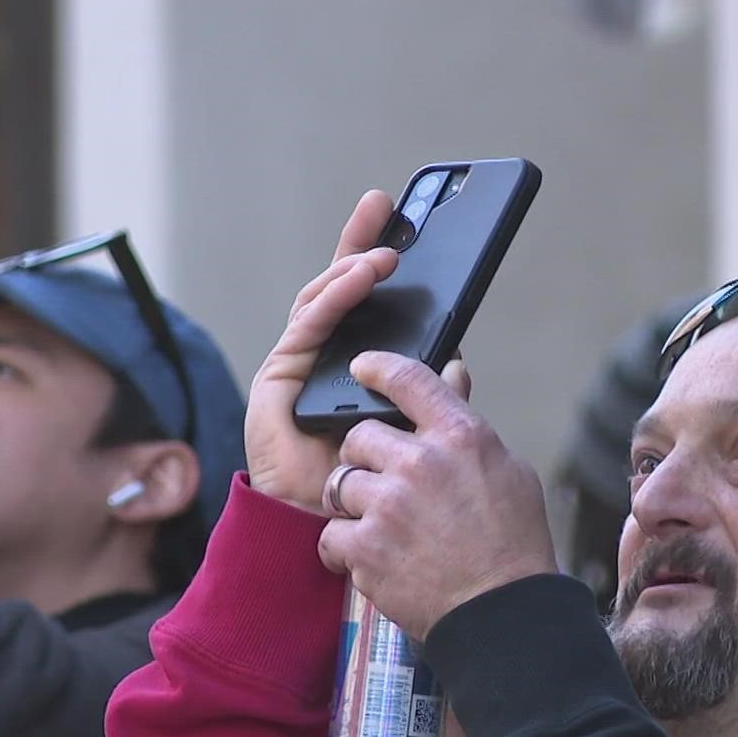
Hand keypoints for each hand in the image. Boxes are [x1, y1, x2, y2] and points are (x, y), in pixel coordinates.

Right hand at [244, 191, 399, 513]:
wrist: (325, 532)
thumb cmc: (370, 491)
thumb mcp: (415, 432)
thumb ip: (431, 394)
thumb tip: (458, 361)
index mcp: (359, 370)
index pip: (373, 306)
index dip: (384, 264)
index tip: (409, 227)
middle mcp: (327, 361)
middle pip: (343, 290)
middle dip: (361, 242)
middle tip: (385, 204)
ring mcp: (301, 365)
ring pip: (324, 299)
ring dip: (353, 266)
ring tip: (385, 250)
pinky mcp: (279, 376)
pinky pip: (309, 325)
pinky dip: (336, 296)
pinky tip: (360, 277)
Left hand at [316, 352, 557, 638]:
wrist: (502, 613)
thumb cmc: (513, 545)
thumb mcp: (509, 471)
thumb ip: (470, 426)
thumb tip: (454, 378)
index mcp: (460, 436)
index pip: (409, 379)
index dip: (378, 367)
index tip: (361, 367)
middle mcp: (420, 463)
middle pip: (360, 436)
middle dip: (365, 460)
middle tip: (384, 486)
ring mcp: (388, 505)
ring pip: (340, 485)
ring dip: (354, 505)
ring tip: (380, 527)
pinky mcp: (365, 546)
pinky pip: (332, 533)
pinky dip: (345, 549)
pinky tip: (369, 559)